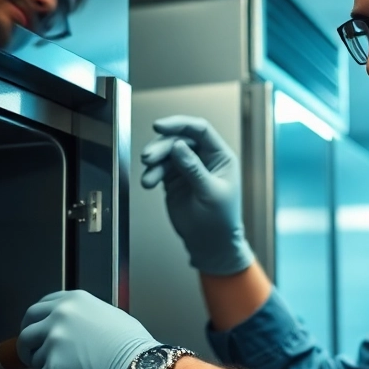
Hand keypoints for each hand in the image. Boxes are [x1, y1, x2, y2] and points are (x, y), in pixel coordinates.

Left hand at [16, 290, 159, 368]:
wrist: (139, 368)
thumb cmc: (132, 347)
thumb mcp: (108, 316)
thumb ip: (83, 317)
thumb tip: (73, 329)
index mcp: (73, 301)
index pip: (40, 307)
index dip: (35, 322)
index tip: (36, 331)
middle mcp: (59, 317)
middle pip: (27, 330)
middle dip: (27, 345)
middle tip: (32, 355)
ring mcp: (54, 342)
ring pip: (33, 358)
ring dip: (43, 368)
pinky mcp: (53, 368)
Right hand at [139, 115, 254, 275]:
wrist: (210, 244)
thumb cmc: (220, 221)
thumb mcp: (210, 192)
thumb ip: (193, 168)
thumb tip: (179, 146)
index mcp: (220, 156)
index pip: (200, 131)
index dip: (180, 124)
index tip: (160, 126)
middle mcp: (204, 158)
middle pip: (179, 140)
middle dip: (162, 147)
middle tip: (148, 158)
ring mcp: (188, 168)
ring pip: (167, 154)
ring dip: (154, 162)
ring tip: (148, 179)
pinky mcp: (174, 179)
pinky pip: (160, 169)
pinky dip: (152, 173)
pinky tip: (148, 182)